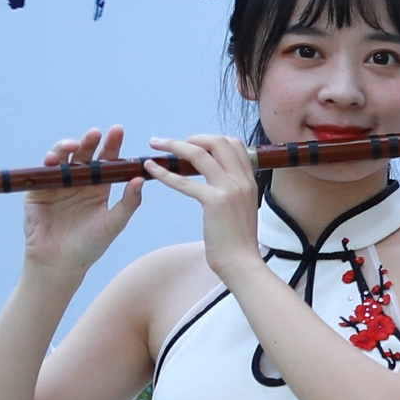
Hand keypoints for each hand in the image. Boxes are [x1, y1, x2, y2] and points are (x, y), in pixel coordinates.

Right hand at [16, 128, 141, 278]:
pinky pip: (42, 174)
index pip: (106, 160)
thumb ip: (128, 202)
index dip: (111, 145)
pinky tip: (55, 159)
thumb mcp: (114, 222)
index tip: (117, 130)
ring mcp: (57, 185)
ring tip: (75, 143)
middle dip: (89, 142)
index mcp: (99, 187)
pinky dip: (48, 164)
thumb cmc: (90, 244)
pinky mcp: (37, 192)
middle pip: (84, 155)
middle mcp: (79, 182)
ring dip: (66, 148)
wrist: (60, 262)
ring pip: (62, 159)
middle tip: (97, 133)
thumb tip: (140, 178)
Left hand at [140, 132, 263, 276]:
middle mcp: (242, 180)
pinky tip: (150, 168)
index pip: (235, 144)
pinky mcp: (215, 201)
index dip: (211, 139)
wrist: (242, 262)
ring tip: (155, 145)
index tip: (192, 144)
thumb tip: (220, 185)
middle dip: (191, 137)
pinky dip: (164, 172)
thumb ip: (233, 192)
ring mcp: (230, 189)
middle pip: (218, 142)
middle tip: (170, 143)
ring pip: (200, 154)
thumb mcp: (242, 209)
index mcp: (249, 180)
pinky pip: (184, 181)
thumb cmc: (238, 242)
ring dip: (173, 145)